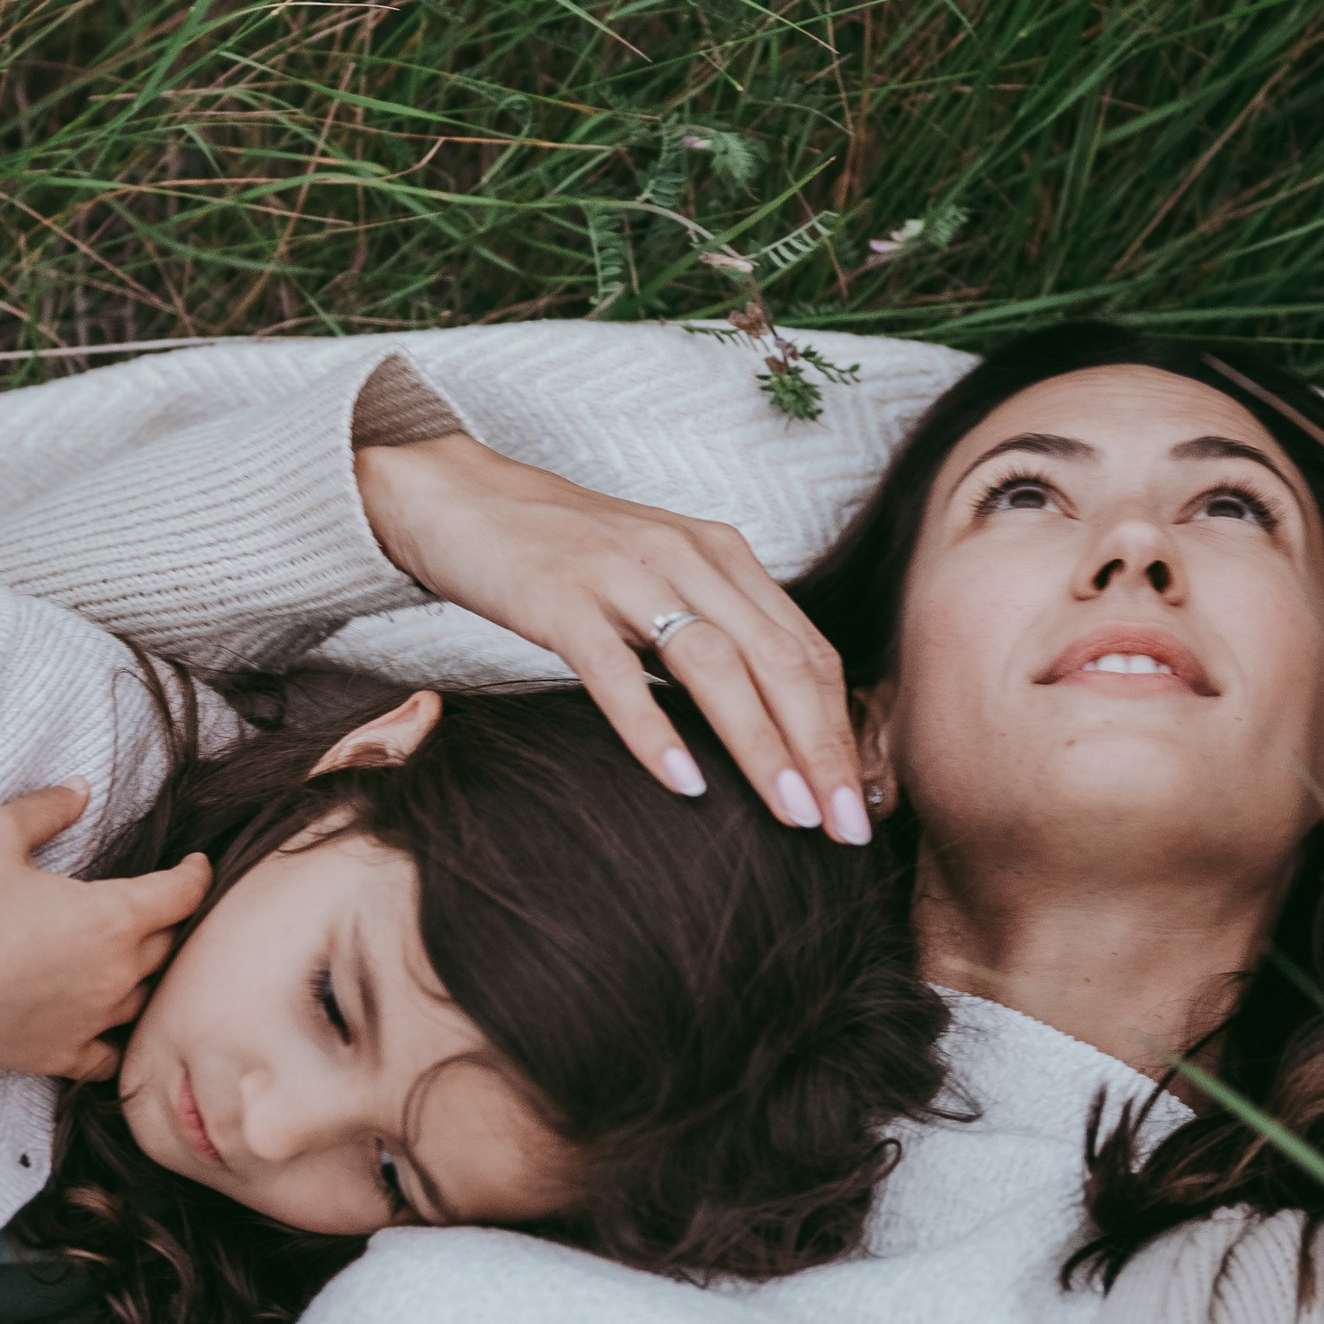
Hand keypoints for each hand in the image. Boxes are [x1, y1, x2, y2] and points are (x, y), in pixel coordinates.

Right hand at [0, 786, 212, 1077]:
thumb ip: (48, 806)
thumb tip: (81, 788)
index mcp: (112, 918)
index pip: (182, 895)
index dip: (196, 875)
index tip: (196, 866)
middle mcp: (114, 975)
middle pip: (168, 946)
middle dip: (168, 922)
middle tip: (158, 907)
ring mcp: (91, 1022)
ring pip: (145, 998)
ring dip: (145, 976)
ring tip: (134, 958)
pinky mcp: (62, 1057)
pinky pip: (112, 1054)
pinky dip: (116, 1036)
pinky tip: (108, 1022)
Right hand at [356, 431, 870, 840]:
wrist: (462, 495)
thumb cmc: (565, 552)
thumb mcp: (658, 578)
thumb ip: (714, 630)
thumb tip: (774, 726)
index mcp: (720, 555)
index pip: (806, 650)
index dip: (842, 729)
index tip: (861, 803)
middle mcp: (685, 558)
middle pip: (778, 661)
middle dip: (821, 750)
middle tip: (847, 828)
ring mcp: (622, 576)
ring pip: (715, 666)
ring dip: (761, 746)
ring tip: (792, 814)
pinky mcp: (560, 600)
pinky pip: (616, 674)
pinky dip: (655, 731)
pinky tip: (685, 784)